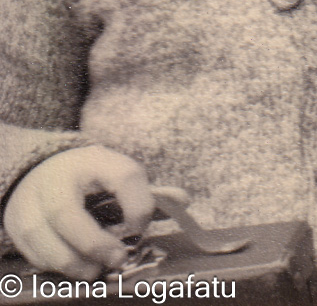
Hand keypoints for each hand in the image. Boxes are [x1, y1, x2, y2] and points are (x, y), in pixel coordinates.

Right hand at [3, 146, 154, 278]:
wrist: (42, 172)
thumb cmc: (90, 178)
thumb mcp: (117, 174)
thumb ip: (146, 192)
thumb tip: (184, 200)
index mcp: (95, 160)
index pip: (123, 175)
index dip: (138, 205)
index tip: (141, 228)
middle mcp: (57, 177)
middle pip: (65, 212)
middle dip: (93, 244)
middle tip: (117, 260)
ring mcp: (31, 200)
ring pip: (42, 237)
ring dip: (72, 262)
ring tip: (95, 270)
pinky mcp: (18, 224)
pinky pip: (34, 252)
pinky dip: (56, 266)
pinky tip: (74, 265)